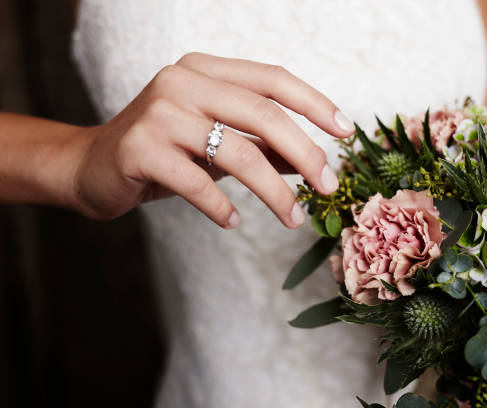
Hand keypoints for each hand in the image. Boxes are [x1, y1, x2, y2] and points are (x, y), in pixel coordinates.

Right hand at [71, 53, 354, 227]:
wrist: (90, 166)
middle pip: (263, 113)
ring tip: (292, 217)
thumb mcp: (216, 144)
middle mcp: (182, 82)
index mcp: (205, 71)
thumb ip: (260, 146)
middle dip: (305, 153)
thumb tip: (310, 162)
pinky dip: (221, 207)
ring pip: (236, 152)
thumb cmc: (164, 153)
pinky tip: (233, 222)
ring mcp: (159, 112)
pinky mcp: (139, 148)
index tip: (345, 131)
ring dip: (273, 191)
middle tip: (327, 186)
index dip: (314, 103)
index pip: (272, 79)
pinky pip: (196, 182)